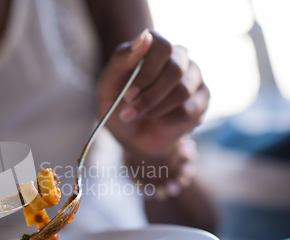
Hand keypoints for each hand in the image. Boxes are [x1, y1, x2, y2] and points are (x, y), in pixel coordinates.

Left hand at [98, 29, 209, 158]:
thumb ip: (123, 58)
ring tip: (142, 114)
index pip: (162, 47)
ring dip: (156, 109)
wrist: (129, 132)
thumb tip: (145, 36)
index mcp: (155, 46)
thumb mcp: (108, 83)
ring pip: (183, 91)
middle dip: (149, 97)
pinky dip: (166, 120)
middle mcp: (179, 56)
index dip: (146, 73)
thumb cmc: (117, 103)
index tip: (128, 95)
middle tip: (130, 111)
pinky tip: (156, 120)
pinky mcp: (202, 99)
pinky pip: (189, 110)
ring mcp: (194, 77)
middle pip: (174, 70)